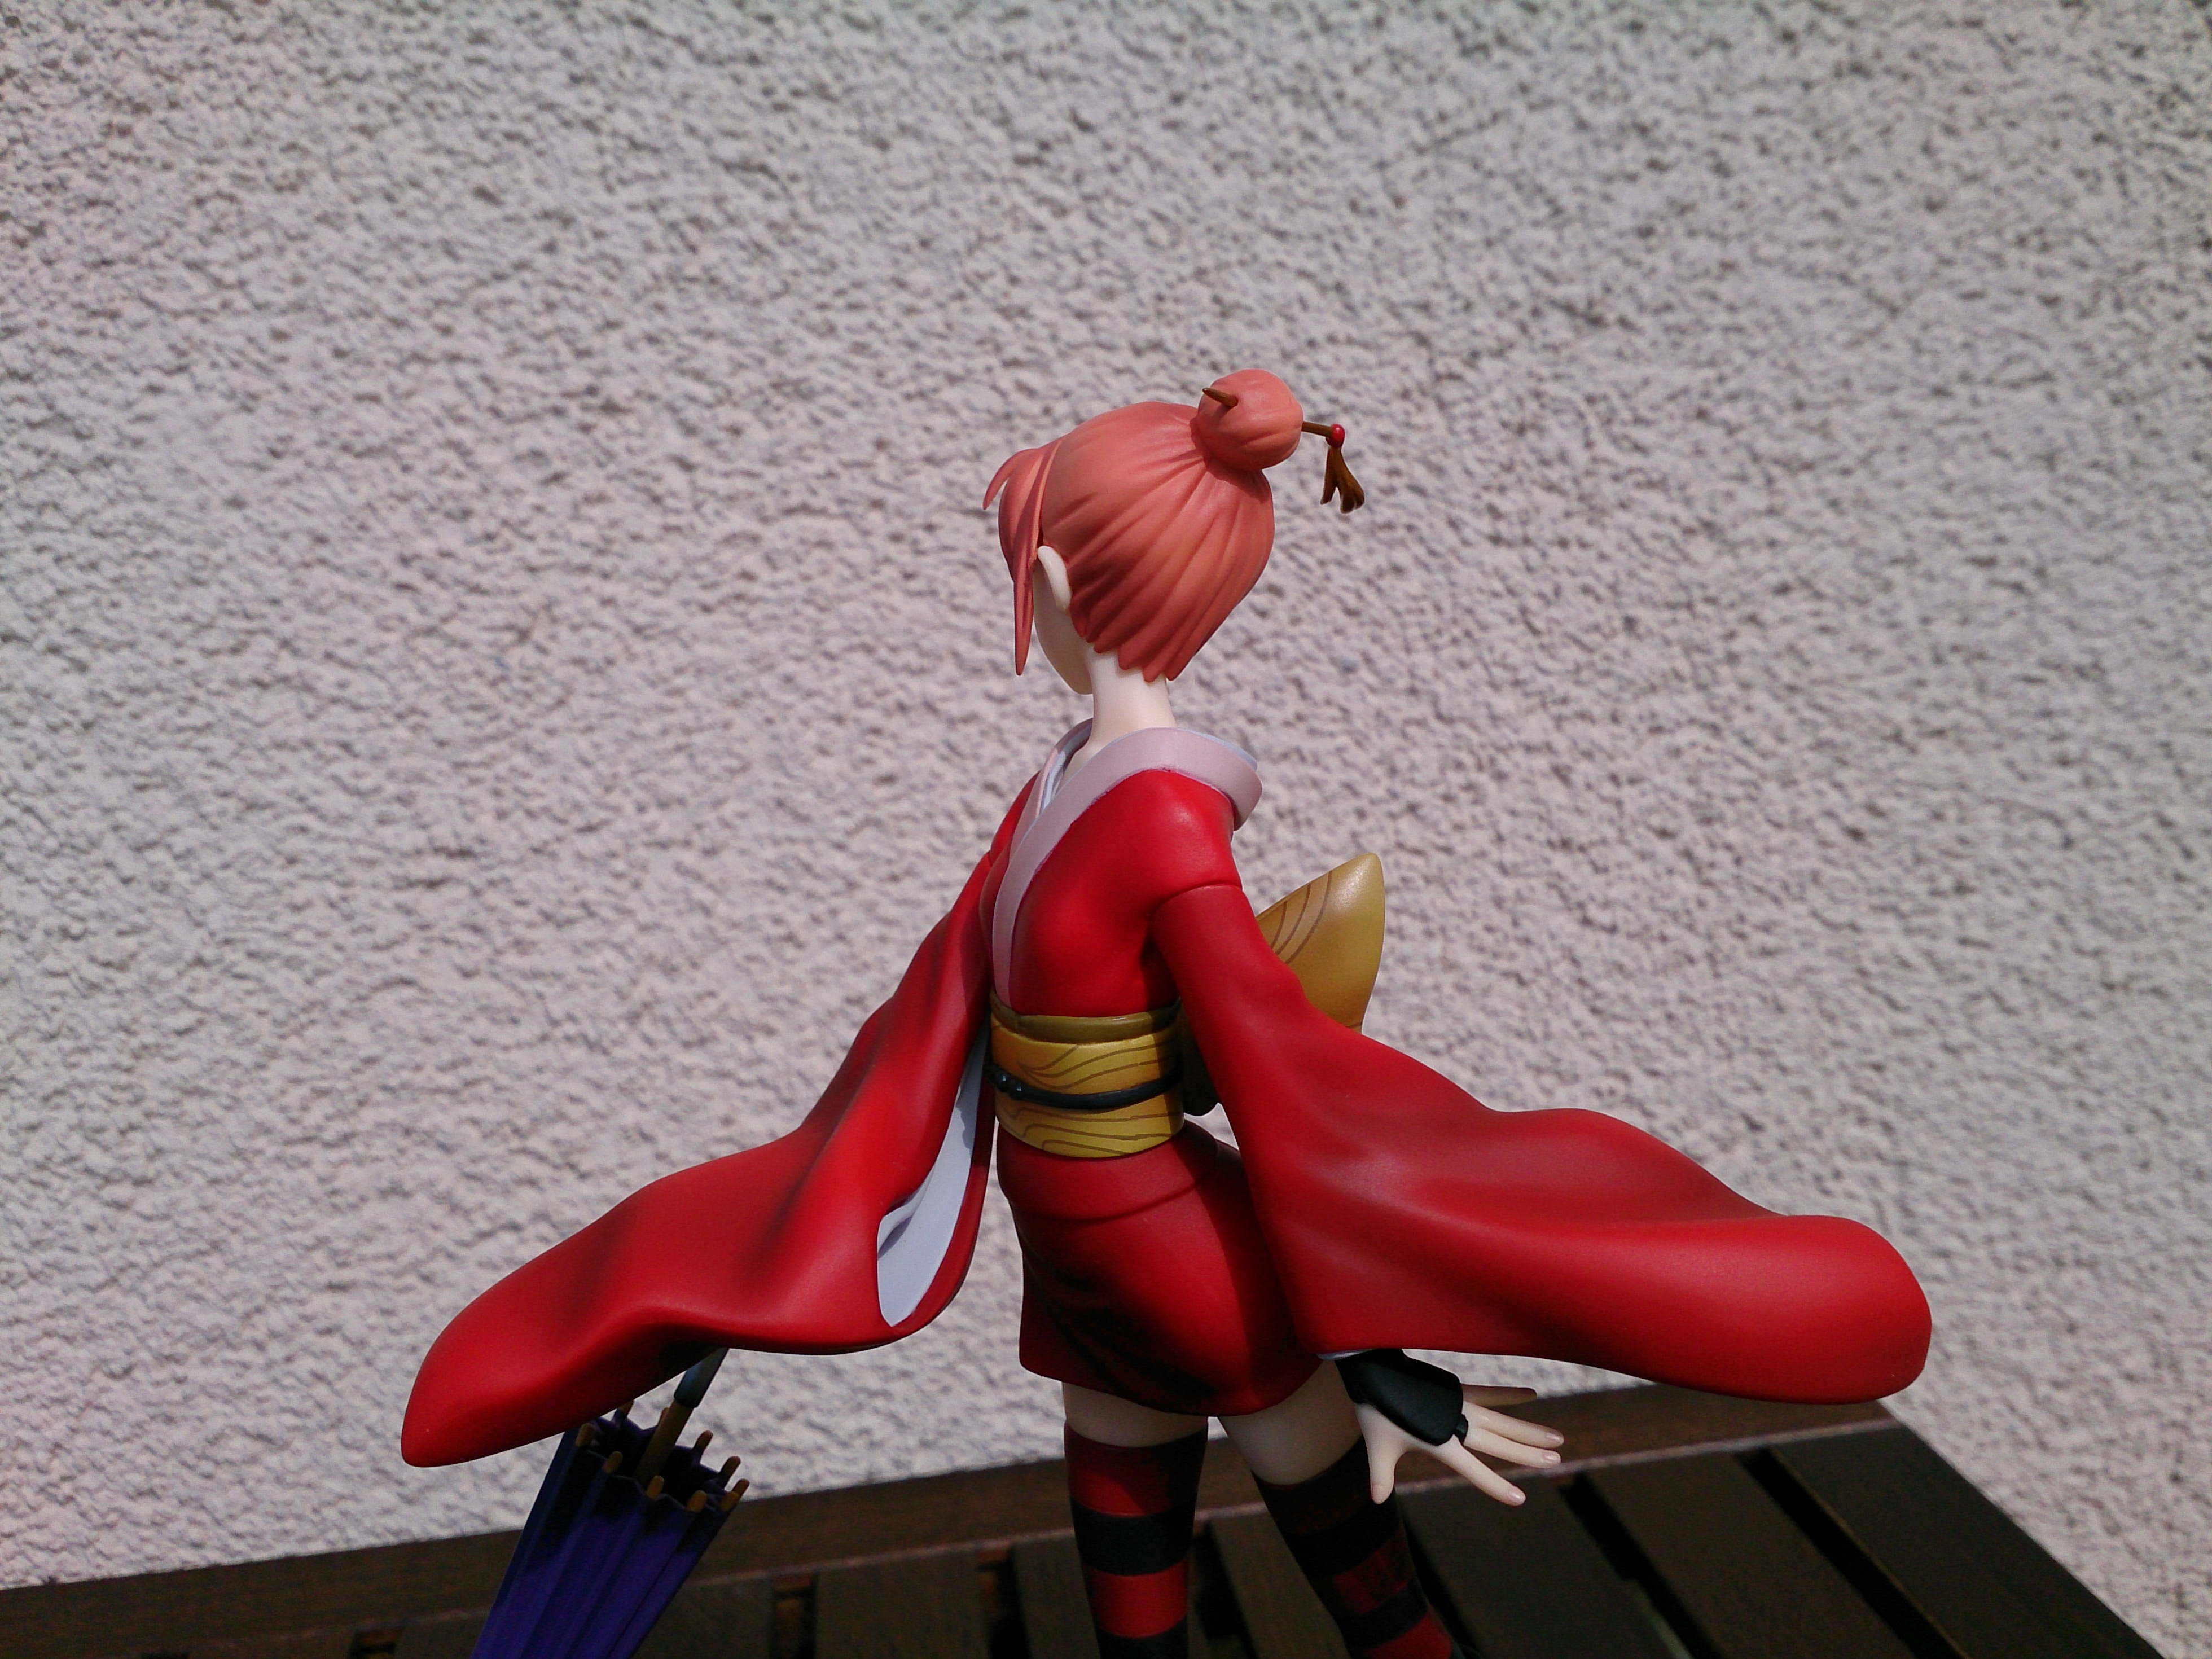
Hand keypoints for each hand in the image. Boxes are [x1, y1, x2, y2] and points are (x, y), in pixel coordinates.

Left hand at [1355, 1385, 1562, 1506]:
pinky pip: (1489, 1393)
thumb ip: (1380, 1475)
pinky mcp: (1457, 1388)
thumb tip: (1375, 1501)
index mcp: (1440, 1442)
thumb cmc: (1374, 1411)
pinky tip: (1531, 1394)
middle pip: (1499, 1443)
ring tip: (1556, 1437)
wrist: (1373, 1371)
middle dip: (1528, 1453)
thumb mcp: (1377, 1446)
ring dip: (1529, 1429)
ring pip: (1502, 1420)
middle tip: (1555, 1460)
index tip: (1519, 1499)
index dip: (1495, 1485)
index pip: (1474, 1470)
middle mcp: (1456, 1424)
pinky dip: (1509, 1394)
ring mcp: (1459, 1404)